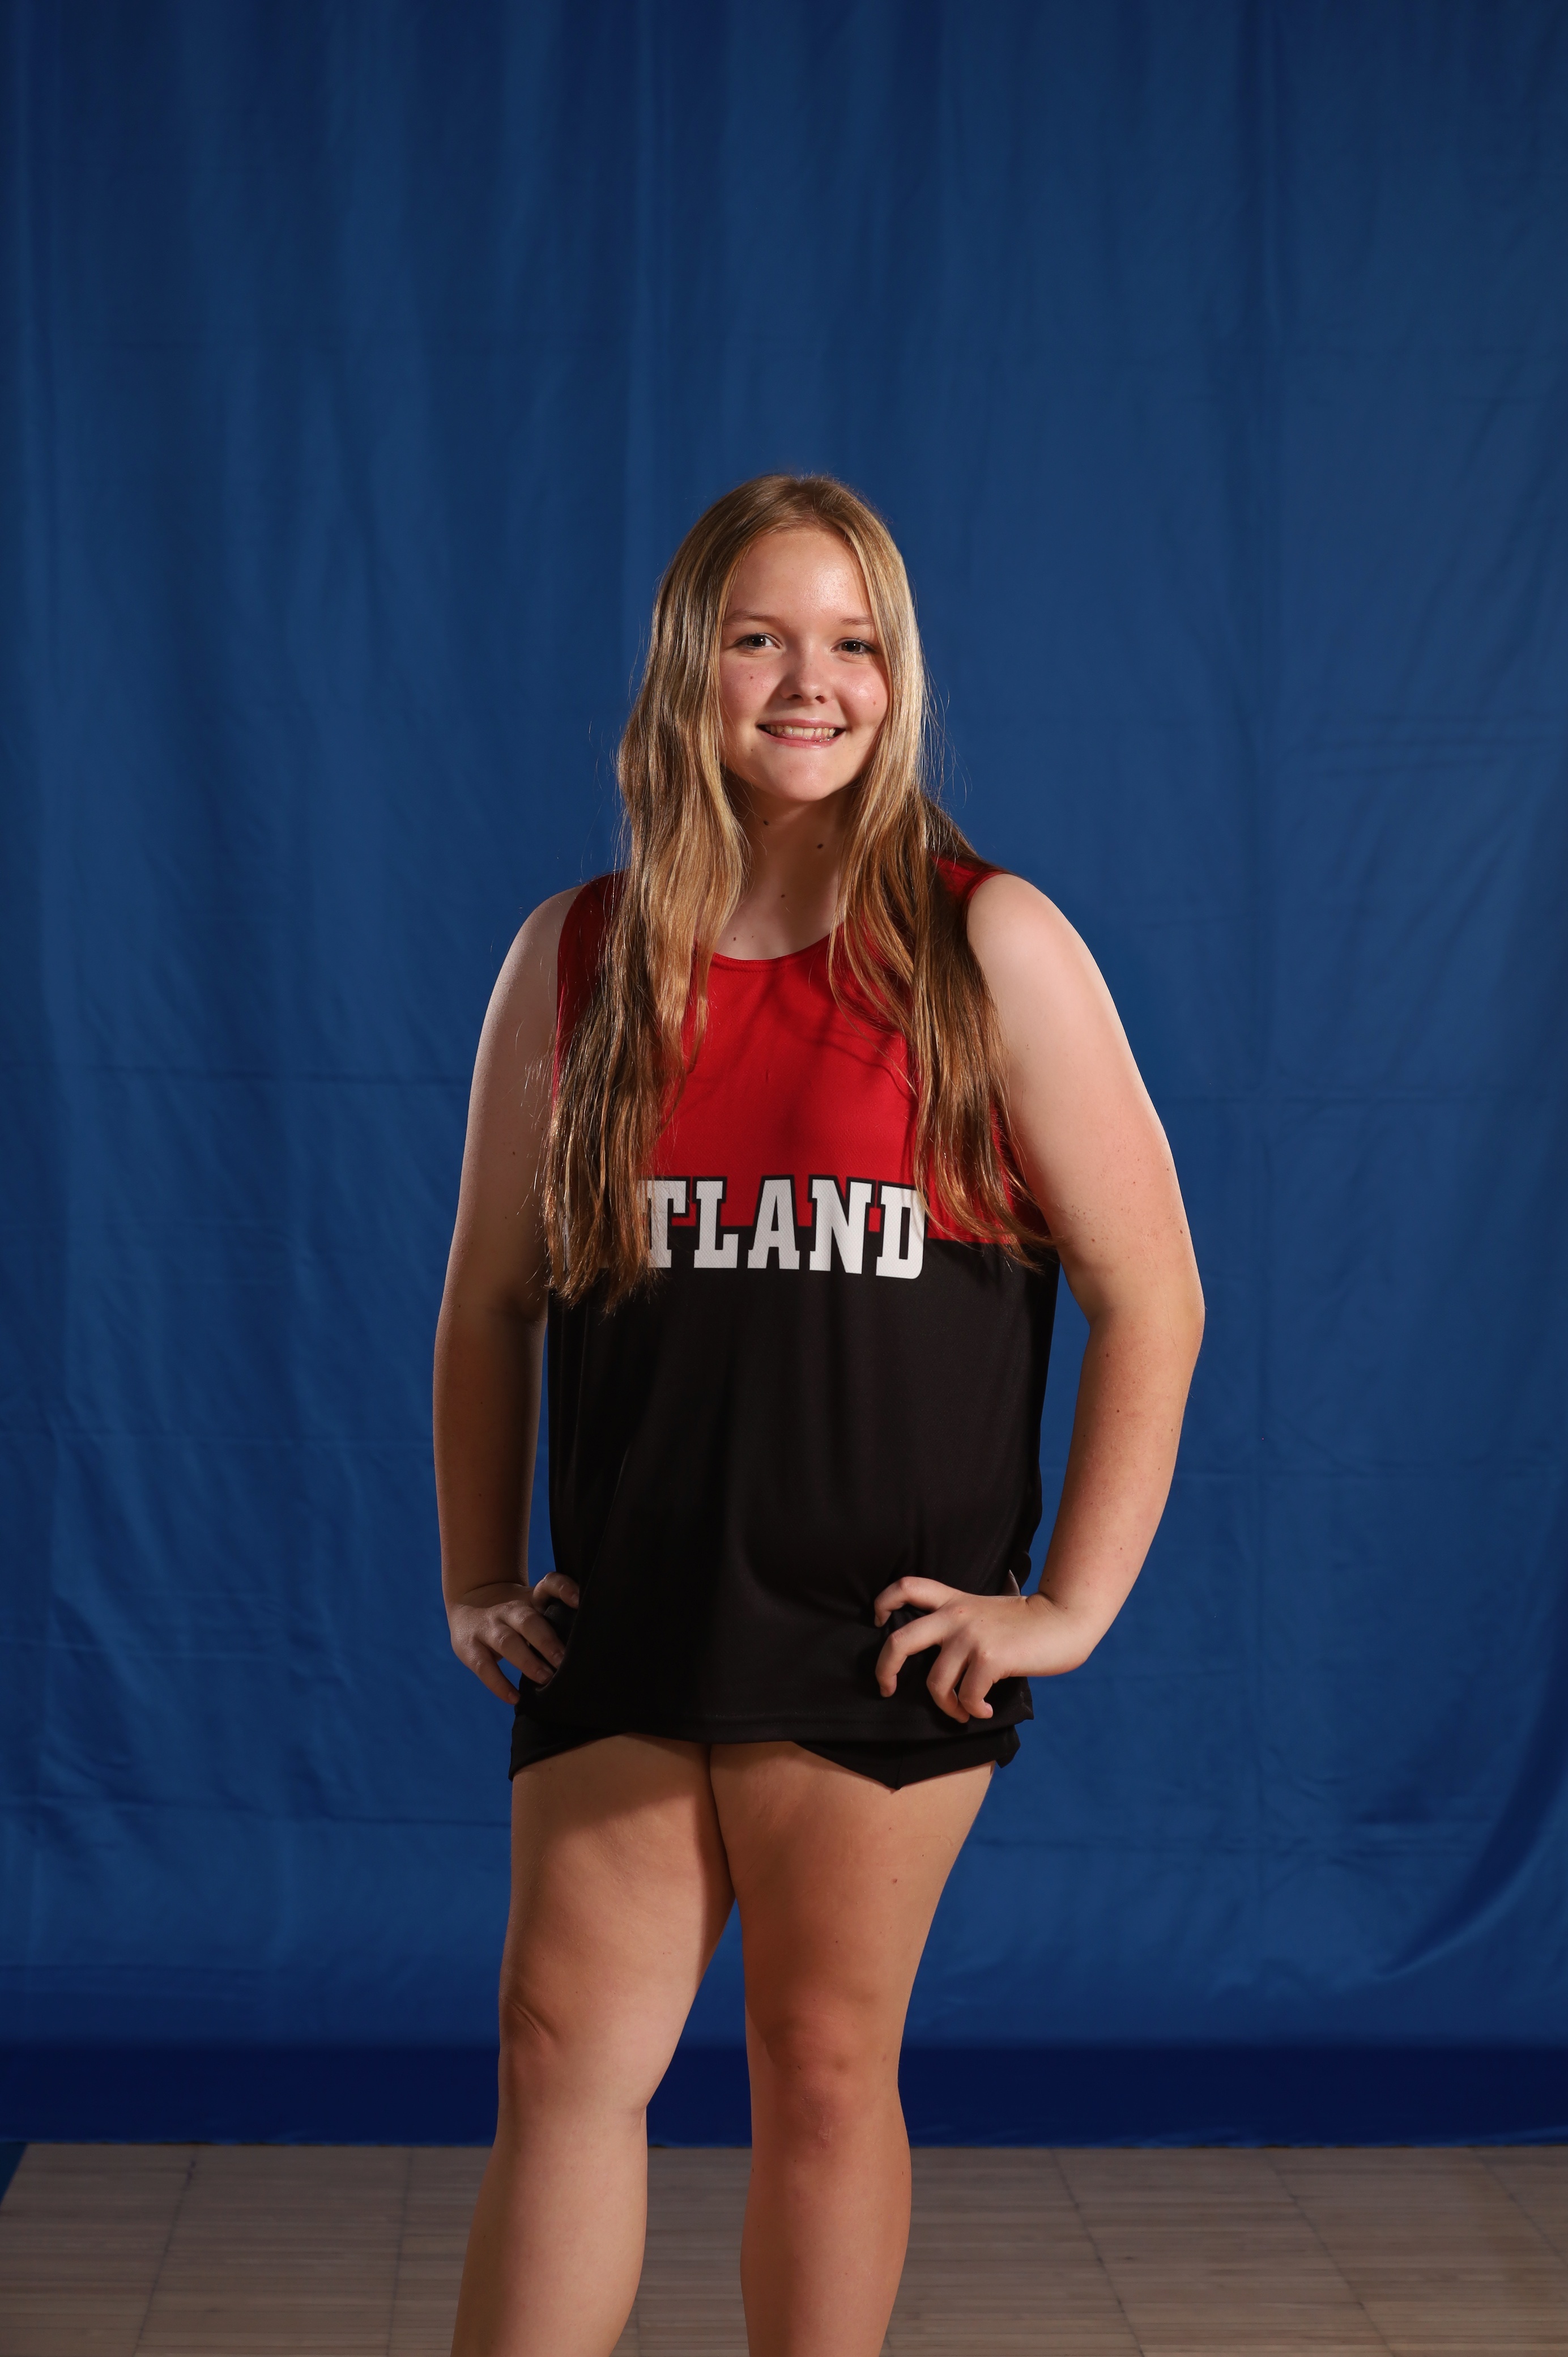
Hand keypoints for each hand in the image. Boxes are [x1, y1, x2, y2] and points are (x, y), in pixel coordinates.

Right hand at [447, 1572, 580, 1703]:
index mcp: (530, 1598)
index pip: (549, 1584)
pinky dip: (499, 1684)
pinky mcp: (469, 1647)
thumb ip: (554, 1620)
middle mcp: (509, 1609)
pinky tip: (515, 1698)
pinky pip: (484, 1667)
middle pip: (528, 1620)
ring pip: (507, 1641)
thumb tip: (585, 1649)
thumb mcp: (532, 1607)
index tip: (579, 1600)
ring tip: (545, 1678)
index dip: (564, 1589)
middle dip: (547, 1640)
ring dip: (527, 1661)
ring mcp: (487, 1626)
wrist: (468, 1604)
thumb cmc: (513, 1614)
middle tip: (563, 1660)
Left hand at [872, 1578, 1099, 1723]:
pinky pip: (966, 1696)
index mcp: (953, 1600)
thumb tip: (938, 1657)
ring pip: (935, 1683)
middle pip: (900, 1640)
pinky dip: (972, 1710)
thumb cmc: (1028, 1622)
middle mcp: (956, 1615)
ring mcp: (971, 1636)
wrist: (1064, 1619)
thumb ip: (960, 1622)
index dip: (883, 1602)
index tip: (877, 1621)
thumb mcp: (985, 1611)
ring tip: (962, 1712)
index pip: (907, 1586)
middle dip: (884, 1669)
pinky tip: (984, 1711)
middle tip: (886, 1688)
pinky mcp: (989, 1658)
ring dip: (946, 1706)